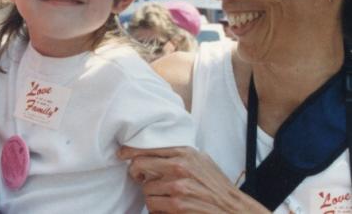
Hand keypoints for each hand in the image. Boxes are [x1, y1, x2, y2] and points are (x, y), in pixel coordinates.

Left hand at [118, 146, 269, 213]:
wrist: (233, 210)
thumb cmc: (217, 186)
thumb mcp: (202, 161)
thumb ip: (180, 154)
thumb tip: (155, 149)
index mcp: (185, 152)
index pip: (148, 146)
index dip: (130, 151)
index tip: (121, 154)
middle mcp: (180, 166)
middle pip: (140, 165)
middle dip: (136, 173)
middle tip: (138, 178)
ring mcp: (178, 186)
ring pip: (145, 189)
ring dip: (151, 195)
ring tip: (163, 197)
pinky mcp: (176, 205)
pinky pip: (152, 206)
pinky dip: (157, 209)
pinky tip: (167, 208)